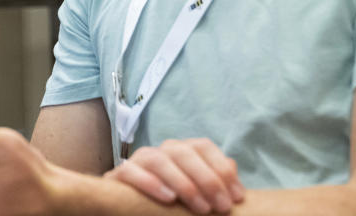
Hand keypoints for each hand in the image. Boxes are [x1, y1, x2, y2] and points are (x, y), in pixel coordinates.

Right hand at [104, 138, 243, 213]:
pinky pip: (131, 171)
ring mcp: (139, 161)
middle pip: (183, 152)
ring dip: (183, 183)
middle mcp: (161, 151)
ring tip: (201, 208)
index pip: (202, 146)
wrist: (134, 210)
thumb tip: (232, 166)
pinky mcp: (118, 175)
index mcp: (181, 152)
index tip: (237, 197)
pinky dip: (150, 183)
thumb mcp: (198, 193)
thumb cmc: (173, 205)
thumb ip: (213, 180)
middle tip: (222, 207)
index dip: (222, 168)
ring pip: (159, 160)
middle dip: (207, 179)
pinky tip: (169, 199)